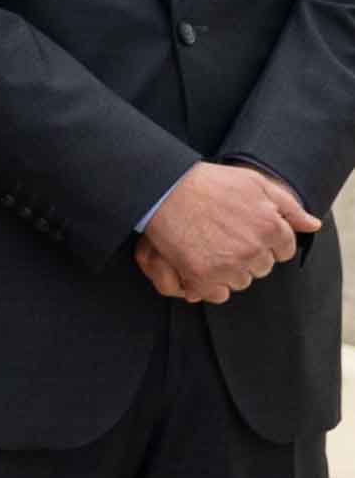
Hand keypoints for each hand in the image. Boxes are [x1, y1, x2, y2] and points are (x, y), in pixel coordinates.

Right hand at [141, 161, 319, 304]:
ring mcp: (228, 265)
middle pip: (262, 268)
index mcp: (271, 227)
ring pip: (241, 281)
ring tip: (211, 249)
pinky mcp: (202, 276)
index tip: (247, 231)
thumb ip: (290, 207)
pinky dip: (211, 285)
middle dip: (249, 256)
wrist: (164, 190)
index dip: (267, 241)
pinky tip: (201, 266)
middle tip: (226, 238)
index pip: (283, 250)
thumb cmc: (211, 183)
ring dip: (230, 271)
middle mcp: (253, 250)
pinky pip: (218, 294)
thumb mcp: (256, 184)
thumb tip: (313, 226)